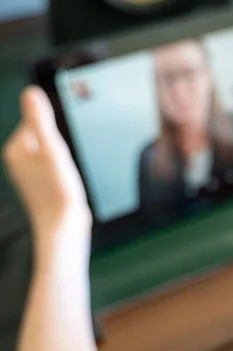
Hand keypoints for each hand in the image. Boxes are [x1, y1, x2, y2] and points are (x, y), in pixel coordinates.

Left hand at [3, 87, 90, 233]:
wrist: (63, 223)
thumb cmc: (58, 190)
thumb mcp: (52, 148)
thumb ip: (40, 120)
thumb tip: (30, 92)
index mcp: (15, 149)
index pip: (36, 123)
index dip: (55, 134)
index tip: (58, 152)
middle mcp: (17, 161)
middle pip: (45, 137)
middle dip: (59, 147)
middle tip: (62, 165)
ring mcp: (28, 173)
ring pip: (50, 152)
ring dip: (62, 160)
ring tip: (64, 176)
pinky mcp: (40, 183)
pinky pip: (53, 166)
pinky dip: (63, 171)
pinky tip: (65, 183)